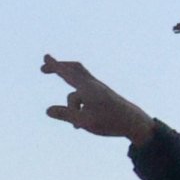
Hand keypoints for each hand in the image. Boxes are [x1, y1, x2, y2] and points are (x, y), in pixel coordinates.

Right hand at [41, 56, 156, 142]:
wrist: (134, 122)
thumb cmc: (109, 121)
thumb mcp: (84, 121)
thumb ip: (65, 114)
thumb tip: (47, 110)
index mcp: (87, 88)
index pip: (67, 73)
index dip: (55, 66)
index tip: (46, 57)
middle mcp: (93, 84)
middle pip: (74, 69)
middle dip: (59, 67)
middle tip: (44, 69)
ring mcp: (99, 89)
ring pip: (79, 84)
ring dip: (70, 96)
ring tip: (73, 120)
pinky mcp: (103, 95)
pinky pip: (84, 93)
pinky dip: (77, 103)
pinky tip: (79, 121)